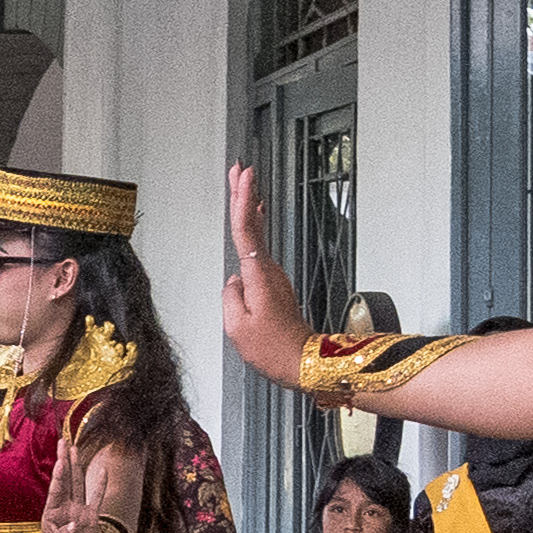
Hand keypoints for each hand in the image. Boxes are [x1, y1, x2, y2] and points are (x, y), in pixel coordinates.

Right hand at [221, 163, 318, 382]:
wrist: (303, 363)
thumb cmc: (273, 350)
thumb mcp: (237, 328)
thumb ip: (229, 298)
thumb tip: (232, 281)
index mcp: (257, 277)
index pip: (245, 230)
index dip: (241, 199)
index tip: (242, 175)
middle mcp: (268, 272)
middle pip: (254, 224)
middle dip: (246, 194)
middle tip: (241, 169)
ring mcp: (273, 278)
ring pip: (258, 235)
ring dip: (250, 209)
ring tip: (243, 187)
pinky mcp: (274, 287)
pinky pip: (260, 251)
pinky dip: (255, 231)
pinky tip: (254, 223)